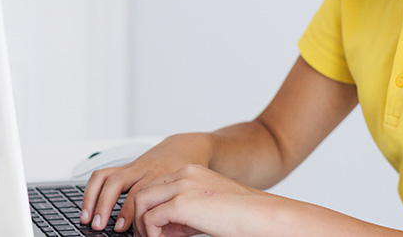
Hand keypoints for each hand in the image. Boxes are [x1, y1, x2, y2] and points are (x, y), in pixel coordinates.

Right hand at [80, 135, 211, 231]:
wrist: (188, 147)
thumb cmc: (188, 176)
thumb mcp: (188, 194)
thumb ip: (175, 213)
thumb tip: (161, 235)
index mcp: (162, 176)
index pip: (139, 194)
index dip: (128, 213)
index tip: (121, 228)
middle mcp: (145, 170)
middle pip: (118, 183)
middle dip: (106, 205)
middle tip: (99, 225)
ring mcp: (134, 167)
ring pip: (107, 177)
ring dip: (93, 198)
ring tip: (87, 218)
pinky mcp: (126, 166)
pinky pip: (104, 174)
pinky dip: (92, 189)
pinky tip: (88, 204)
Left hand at [133, 164, 271, 236]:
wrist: (261, 216)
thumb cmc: (242, 215)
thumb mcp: (206, 208)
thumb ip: (185, 213)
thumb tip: (166, 228)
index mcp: (191, 172)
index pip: (156, 185)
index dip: (151, 208)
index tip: (156, 228)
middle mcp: (184, 174)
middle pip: (144, 191)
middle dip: (141, 216)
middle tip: (149, 236)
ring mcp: (182, 186)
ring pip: (141, 202)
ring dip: (142, 225)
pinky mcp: (182, 203)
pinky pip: (151, 218)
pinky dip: (151, 233)